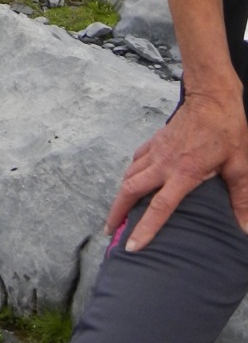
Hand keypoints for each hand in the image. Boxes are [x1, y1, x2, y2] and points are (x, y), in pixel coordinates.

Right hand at [105, 89, 247, 250]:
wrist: (211, 98)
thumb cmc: (226, 130)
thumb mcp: (239, 166)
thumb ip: (240, 198)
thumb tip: (245, 228)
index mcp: (183, 173)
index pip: (159, 207)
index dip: (144, 229)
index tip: (131, 245)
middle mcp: (163, 164)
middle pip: (130, 190)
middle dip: (117, 212)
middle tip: (109, 230)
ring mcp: (156, 151)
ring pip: (129, 175)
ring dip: (120, 194)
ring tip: (117, 210)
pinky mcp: (156, 140)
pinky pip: (136, 160)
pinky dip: (130, 172)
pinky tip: (131, 178)